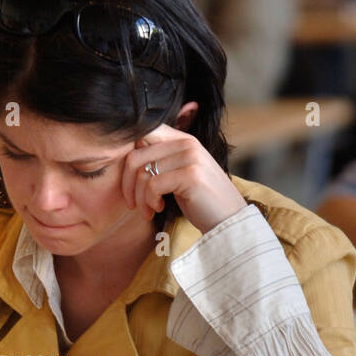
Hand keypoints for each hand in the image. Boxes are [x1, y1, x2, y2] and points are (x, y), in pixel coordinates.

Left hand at [121, 122, 245, 233]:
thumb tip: (129, 158)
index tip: (130, 183)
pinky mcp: (190, 175)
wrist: (229, 220)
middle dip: (127, 184)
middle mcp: (187, 143)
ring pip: (143, 173)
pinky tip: (159, 208)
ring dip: (140, 198)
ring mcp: (190, 157)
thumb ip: (162, 161)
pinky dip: (150, 201)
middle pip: (136, 156)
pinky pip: (153, 185)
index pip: (143, 135)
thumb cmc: (201, 201)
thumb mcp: (180, 175)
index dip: (128, 159)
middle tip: (133, 203)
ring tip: (148, 210)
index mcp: (183, 139)